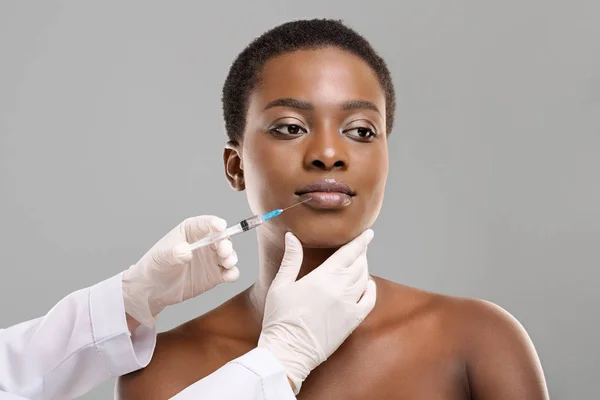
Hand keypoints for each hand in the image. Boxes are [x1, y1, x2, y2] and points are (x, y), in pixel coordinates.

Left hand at [122, 216, 238, 327]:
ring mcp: (211, 259)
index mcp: (191, 231)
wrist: (154, 289)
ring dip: (231, 257)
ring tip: (227, 263)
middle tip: (224, 251)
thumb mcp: (162, 257)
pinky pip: (228, 272)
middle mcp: (205, 243)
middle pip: (222, 238)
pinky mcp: (215, 275)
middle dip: (226, 243)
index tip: (220, 226)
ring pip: (228, 255)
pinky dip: (232, 273)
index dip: (215, 223)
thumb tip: (186, 251)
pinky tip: (228, 276)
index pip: (206, 223)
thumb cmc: (156, 265)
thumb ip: (174, 253)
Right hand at [258, 229, 376, 393]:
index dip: (360, 241)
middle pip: (359, 264)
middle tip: (361, 246)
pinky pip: (369, 300)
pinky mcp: (352, 321)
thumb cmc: (280, 319)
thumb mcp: (280, 285)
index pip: (348, 253)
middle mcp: (340, 289)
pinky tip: (367, 284)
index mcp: (323, 277)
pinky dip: (371, 289)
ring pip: (364, 279)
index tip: (368, 233)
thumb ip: (291, 259)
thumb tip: (292, 236)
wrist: (288, 352)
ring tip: (360, 262)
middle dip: (361, 253)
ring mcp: (349, 306)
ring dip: (364, 268)